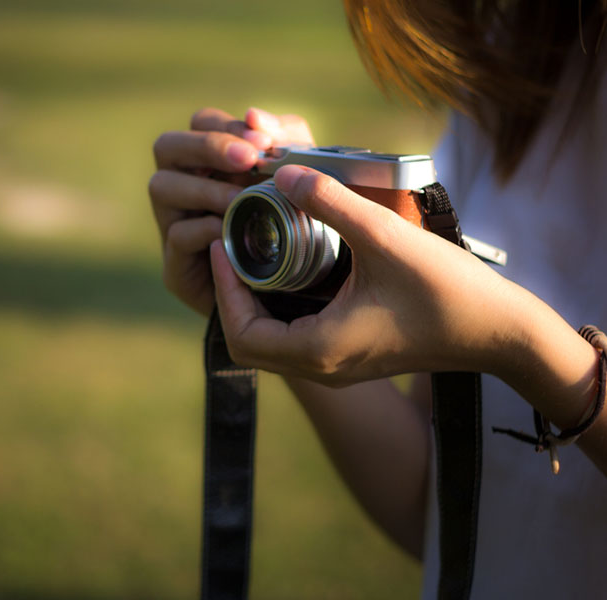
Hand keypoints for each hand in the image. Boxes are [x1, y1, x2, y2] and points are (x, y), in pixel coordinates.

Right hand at [149, 107, 313, 315]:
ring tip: (241, 199)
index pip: (200, 123)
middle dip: (206, 148)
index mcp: (210, 159)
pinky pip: (176, 236)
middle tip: (248, 160)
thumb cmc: (296, 221)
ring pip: (161, 187)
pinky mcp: (176, 266)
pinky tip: (231, 230)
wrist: (298, 292)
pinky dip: (204, 228)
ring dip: (205, 189)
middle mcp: (182, 186)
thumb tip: (254, 115)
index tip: (261, 143)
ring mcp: (173, 224)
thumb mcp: (301, 173)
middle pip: (166, 146)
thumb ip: (285, 138)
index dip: (225, 128)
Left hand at [210, 164, 523, 384]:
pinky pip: (293, 342)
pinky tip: (289, 272)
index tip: (221, 243)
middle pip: (247, 343)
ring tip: (254, 254)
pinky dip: (278, 312)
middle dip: (232, 296)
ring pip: (269, 345)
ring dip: (253, 304)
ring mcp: (335, 368)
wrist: (499, 333)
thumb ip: (330, 202)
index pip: (240, 332)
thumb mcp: (384, 238)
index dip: (223, 288)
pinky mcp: (350, 359)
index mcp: (318, 350)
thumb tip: (282, 170)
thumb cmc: (447, 291)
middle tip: (232, 248)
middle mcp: (320, 368)